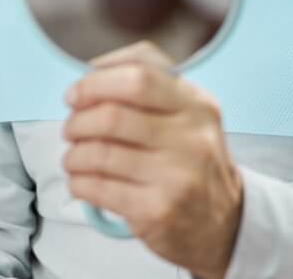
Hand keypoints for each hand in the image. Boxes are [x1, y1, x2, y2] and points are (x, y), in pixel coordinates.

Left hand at [63, 55, 242, 278]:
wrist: (222, 223)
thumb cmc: (189, 155)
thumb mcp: (185, 108)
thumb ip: (146, 78)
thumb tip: (92, 70)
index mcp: (195, 104)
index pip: (138, 78)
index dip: (95, 83)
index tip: (75, 94)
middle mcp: (192, 139)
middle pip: (112, 117)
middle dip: (78, 122)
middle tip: (71, 129)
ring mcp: (177, 177)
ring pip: (100, 154)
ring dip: (74, 154)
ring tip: (73, 157)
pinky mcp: (158, 212)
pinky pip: (99, 188)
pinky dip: (78, 182)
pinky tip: (80, 181)